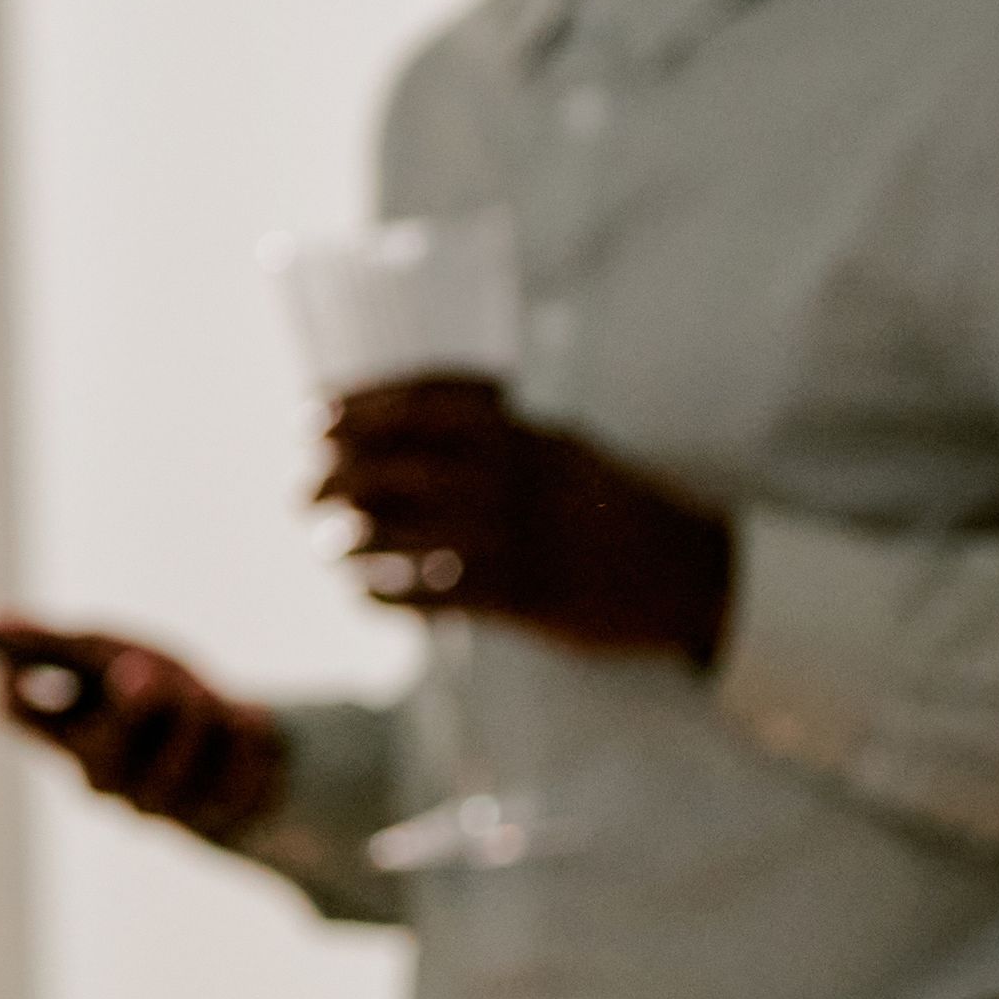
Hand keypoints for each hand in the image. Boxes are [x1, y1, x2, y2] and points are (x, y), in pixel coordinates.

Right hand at [0, 617, 289, 840]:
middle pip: (98, 754)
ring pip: (174, 766)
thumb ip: (56, 642)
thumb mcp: (111, 651)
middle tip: (152, 670)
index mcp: (62, 729)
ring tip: (208, 700)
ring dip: (200, 713)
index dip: (16, 683)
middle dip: (139, 706)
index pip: (12, 711)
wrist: (246, 738)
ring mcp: (152, 807)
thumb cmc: (165, 690)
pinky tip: (243, 727)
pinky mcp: (215, 820)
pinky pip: (231, 768)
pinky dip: (244, 732)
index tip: (53, 652)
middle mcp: (95, 776)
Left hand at [316, 375, 733, 664]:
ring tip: (326, 545)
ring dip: (354, 539)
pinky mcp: (529, 599)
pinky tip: (364, 593)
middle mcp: (517, 477)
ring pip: (409, 532)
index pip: (424, 400)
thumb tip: (396, 412)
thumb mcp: (561, 444)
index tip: (312, 415)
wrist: (695, 573)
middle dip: (338, 474)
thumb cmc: (611, 502)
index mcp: (524, 431)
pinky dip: (390, 594)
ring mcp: (523, 538)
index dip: (359, 405)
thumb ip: (492, 428)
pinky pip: (438, 596)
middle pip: (401, 464)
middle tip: (303, 490)